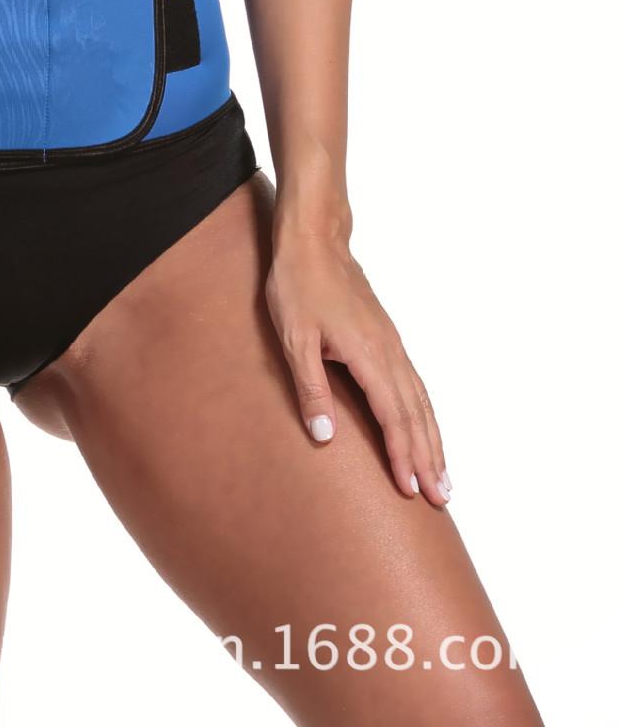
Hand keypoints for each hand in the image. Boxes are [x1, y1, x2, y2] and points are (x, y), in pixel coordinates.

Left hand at [265, 232, 451, 507]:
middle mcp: (389, 352)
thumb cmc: (298, 285)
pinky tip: (426, 429)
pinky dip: (425, 414)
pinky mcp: (387, 338)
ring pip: (420, 401)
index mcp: (368, 354)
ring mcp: (392, 344)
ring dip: (433, 440)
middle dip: (429, 458)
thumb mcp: (294, 338)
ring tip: (445, 476)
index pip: (391, 416)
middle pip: (415, 414)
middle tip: (442, 499)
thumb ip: (311, 388)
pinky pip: (414, 384)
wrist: (315, 240)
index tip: (411, 490)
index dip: (402, 455)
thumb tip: (324, 437)